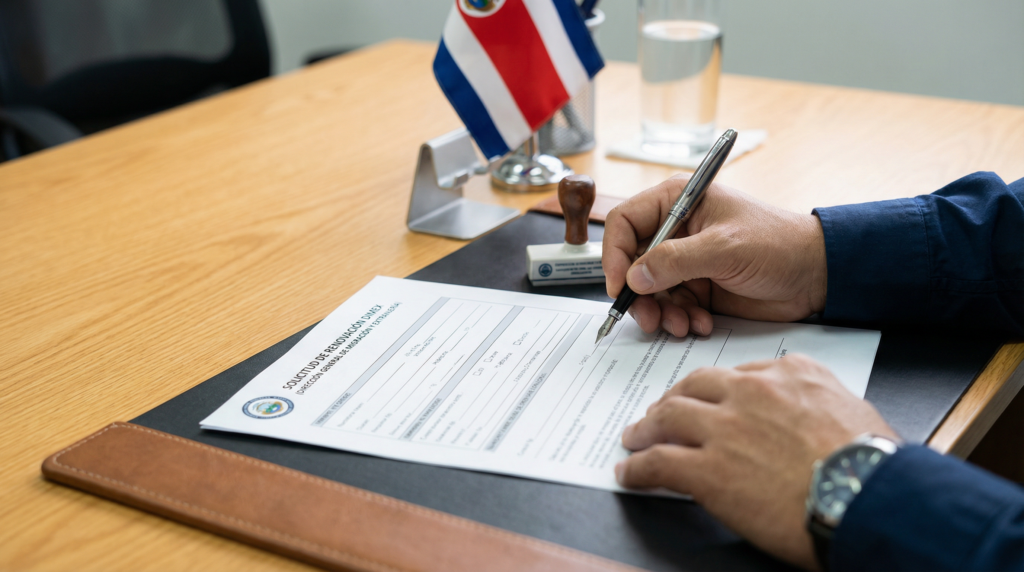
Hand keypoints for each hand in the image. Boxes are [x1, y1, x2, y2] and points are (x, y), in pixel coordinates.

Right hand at [602, 175, 827, 337]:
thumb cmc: (778, 244)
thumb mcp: (724, 248)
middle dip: (639, 294)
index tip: (620, 286)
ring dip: (661, 312)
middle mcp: (676, 230)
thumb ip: (675, 261)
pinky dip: (680, 320)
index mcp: (678, 202)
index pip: (625, 222)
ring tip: (681, 325)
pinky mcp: (697, 287)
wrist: (815, 275)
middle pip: (632, 262)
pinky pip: (671, 307)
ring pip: (649, 290)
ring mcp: (686, 260)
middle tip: (649, 317)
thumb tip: (634, 277)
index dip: (614, 254)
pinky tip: (700, 324)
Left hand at [615, 354, 896, 569]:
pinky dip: (637, 468)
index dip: (712, 389)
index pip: (735, 374)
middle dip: (671, 400)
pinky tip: (629, 473)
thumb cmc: (872, 463)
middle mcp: (750, 393)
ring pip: (667, 418)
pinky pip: (658, 463)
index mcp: (787, 374)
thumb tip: (805, 410)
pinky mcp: (707, 471)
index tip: (704, 398)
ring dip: (645, 430)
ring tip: (634, 439)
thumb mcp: (851, 407)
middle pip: (693, 387)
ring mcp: (725, 430)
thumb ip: (817, 398)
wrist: (867, 497)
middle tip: (659, 412)